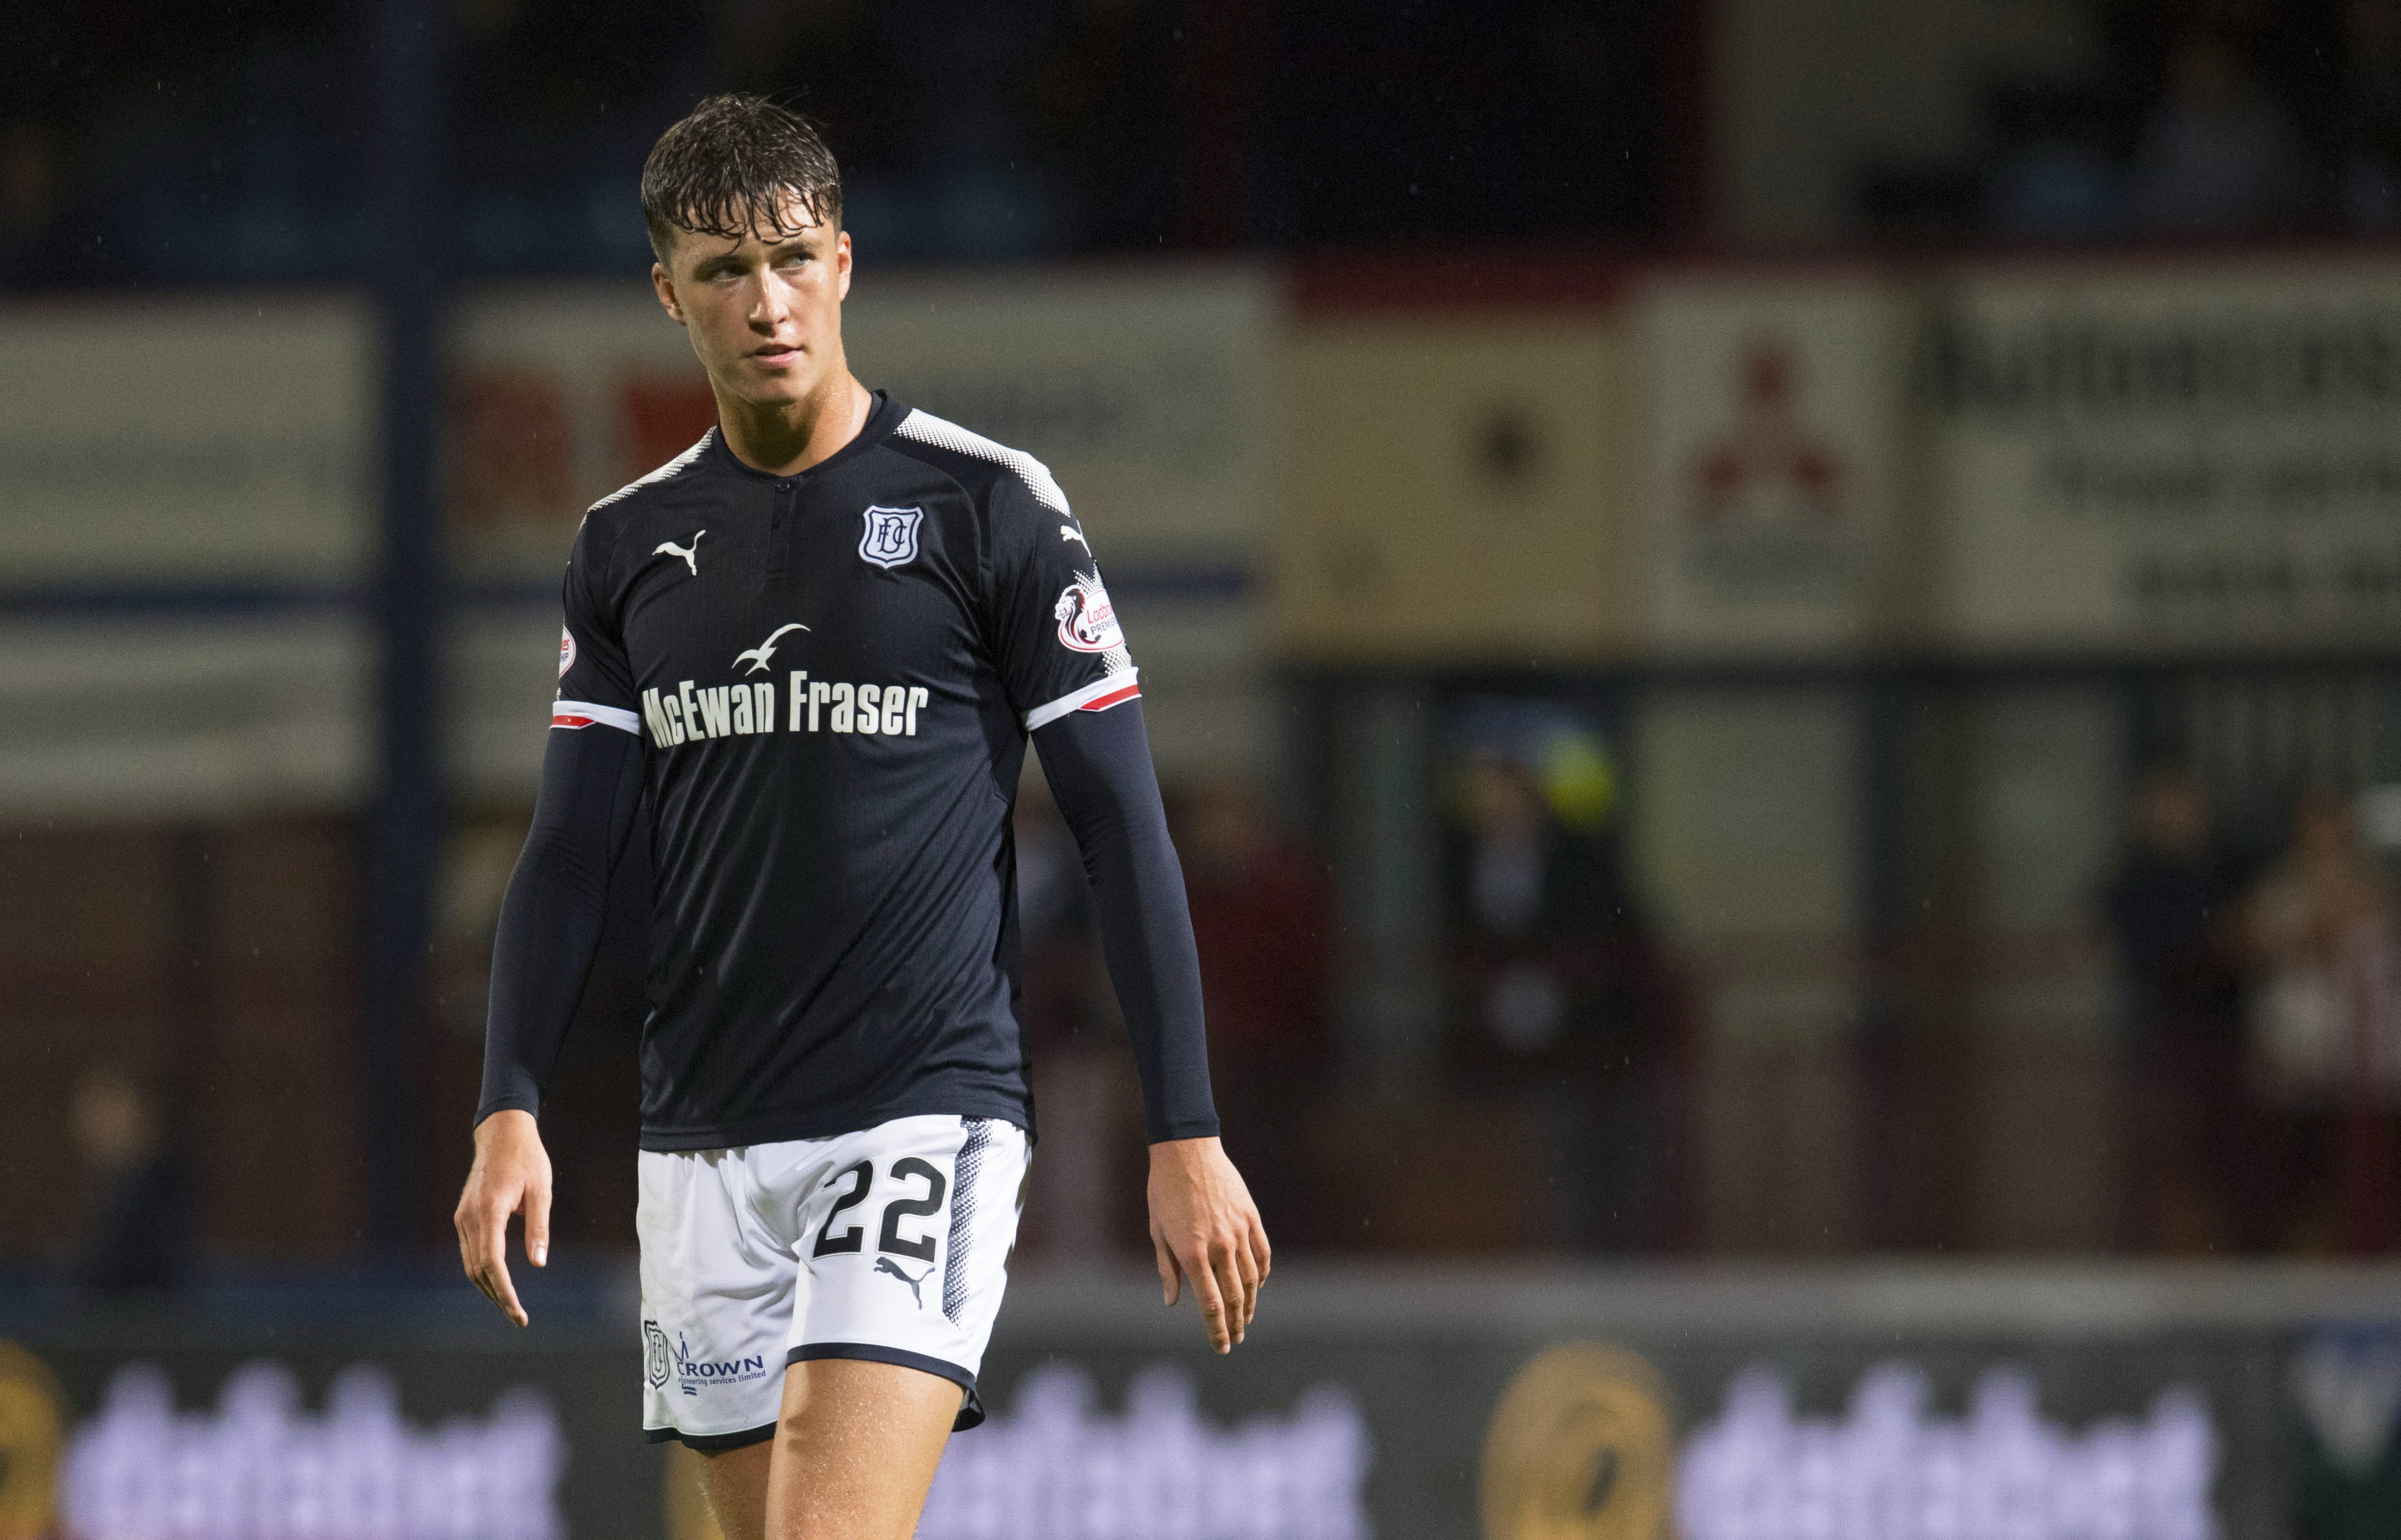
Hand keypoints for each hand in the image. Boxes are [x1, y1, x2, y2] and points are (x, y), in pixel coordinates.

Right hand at [455, 1109, 551, 1326]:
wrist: (502, 1133)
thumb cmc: (528, 1159)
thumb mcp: (542, 1191)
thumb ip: (538, 1228)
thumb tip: (538, 1264)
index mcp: (490, 1210)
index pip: (493, 1264)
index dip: (505, 1292)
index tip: (518, 1312)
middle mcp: (470, 1217)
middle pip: (479, 1270)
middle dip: (498, 1297)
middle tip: (519, 1318)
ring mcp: (462, 1217)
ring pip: (470, 1265)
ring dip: (488, 1288)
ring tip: (510, 1306)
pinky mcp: (463, 1216)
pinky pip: (469, 1252)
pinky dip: (482, 1271)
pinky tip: (498, 1283)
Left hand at [1146, 1136, 1269, 1352]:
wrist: (1186, 1151)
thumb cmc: (1164, 1192)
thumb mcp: (1157, 1232)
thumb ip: (1167, 1270)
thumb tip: (1172, 1303)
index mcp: (1192, 1253)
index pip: (1210, 1304)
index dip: (1216, 1330)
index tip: (1221, 1346)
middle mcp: (1219, 1246)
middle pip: (1234, 1297)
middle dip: (1235, 1323)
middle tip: (1235, 1339)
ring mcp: (1238, 1231)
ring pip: (1252, 1278)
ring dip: (1251, 1304)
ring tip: (1247, 1319)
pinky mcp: (1251, 1217)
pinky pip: (1262, 1253)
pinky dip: (1262, 1273)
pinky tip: (1259, 1285)